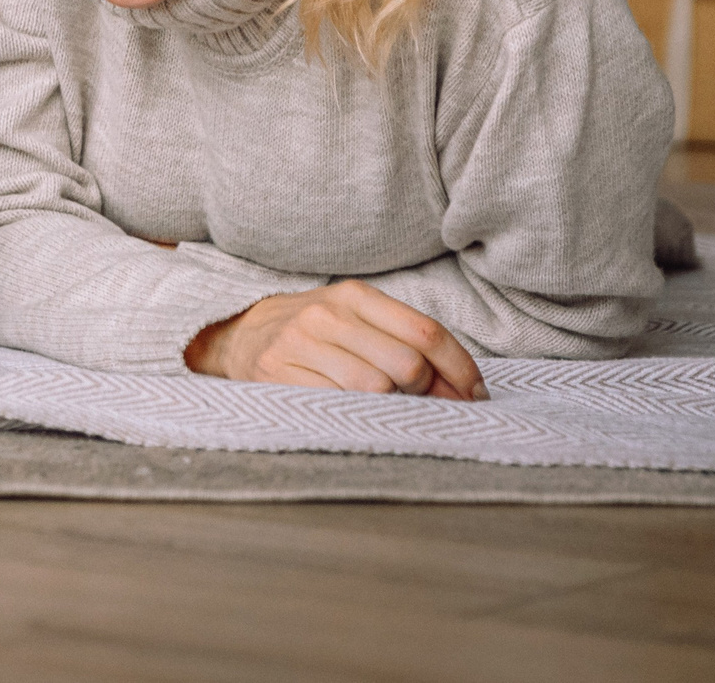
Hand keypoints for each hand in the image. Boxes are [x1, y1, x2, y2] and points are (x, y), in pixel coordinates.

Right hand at [184, 280, 486, 399]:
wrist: (238, 335)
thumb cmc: (314, 335)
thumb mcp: (355, 320)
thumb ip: (404, 341)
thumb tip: (464, 388)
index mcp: (354, 296)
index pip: (425, 332)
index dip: (460, 368)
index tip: (476, 395)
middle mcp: (326, 315)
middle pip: (407, 364)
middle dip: (430, 395)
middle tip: (432, 408)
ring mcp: (300, 345)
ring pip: (376, 389)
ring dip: (395, 409)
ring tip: (391, 410)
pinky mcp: (278, 375)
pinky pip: (340, 405)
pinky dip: (361, 417)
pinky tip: (361, 415)